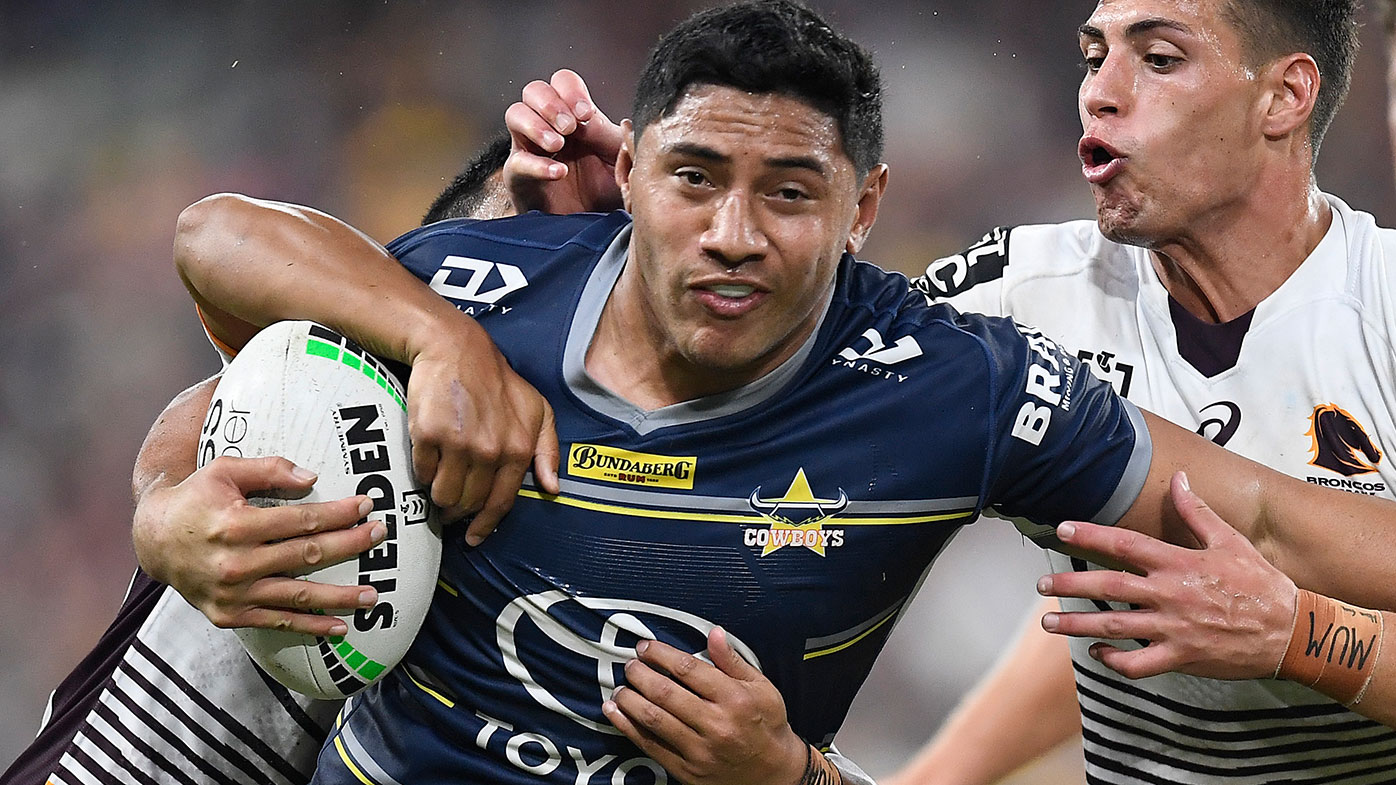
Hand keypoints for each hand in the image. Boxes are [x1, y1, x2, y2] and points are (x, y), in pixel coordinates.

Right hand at [133, 456, 381, 635]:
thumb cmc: (196, 498)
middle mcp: (236, 562)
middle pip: (307, 555)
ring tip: (373, 595)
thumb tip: (313, 477)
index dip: (338, 513)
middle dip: (350, 545)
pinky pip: (277, 622)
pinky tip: (339, 627)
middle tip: (380, 535)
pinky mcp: (229, 615)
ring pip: (298, 596)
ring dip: (339, 597)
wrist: (154, 540)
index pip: (301, 520)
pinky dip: (309, 627)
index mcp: (236, 525)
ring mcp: (233, 594)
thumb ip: (269, 470)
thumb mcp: (224, 471)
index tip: (366, 505)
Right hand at [405, 317, 559, 543]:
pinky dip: (423, 472)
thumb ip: (547, 449)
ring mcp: (459, 444)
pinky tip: (428, 458)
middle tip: (450, 507)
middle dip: (459, 511)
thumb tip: (553, 488)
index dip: (485, 525)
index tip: (475, 537)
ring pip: (444, 495)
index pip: (501, 502)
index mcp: (518, 448)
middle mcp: (491, 450)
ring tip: (438, 483)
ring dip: (439, 495)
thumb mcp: (537, 409)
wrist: (455, 348)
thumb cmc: (498, 380)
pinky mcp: (428, 435)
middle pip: (469, 503)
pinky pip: (422, 473)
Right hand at [504, 68, 624, 214]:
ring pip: (515, 113)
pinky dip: (537, 164)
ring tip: (557, 145)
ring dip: (536, 125)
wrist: (593, 230)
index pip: (562, 82)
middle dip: (551, 104)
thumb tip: (604, 120)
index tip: (586, 114)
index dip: (571, 91)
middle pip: (534, 90)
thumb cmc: (607, 193)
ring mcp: (530, 149)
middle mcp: (549, 127)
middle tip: (569, 128)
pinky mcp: (519, 177)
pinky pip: (517, 161)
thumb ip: (613, 138)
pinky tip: (558, 172)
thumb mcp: (619, 162)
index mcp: (574, 117)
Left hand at [603, 627, 808, 784]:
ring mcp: (700, 750)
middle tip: (630, 666)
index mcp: (734, 698)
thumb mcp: (761, 687)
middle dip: (641, 675)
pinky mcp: (688, 770)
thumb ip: (733, 661)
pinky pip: (651, 746)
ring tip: (620, 687)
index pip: (689, 669)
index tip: (646, 647)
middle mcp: (717, 724)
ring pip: (654, 719)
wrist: (773, 774)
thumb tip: (714, 633)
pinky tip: (615, 713)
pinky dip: (628, 727)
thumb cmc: (766, 724)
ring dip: (630, 700)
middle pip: (666, 693)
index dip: (661, 654)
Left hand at [1038, 472, 1296, 679]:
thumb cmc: (1261, 583)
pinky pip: (1138, 663)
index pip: (1125, 544)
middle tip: (1040, 585)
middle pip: (1109, 587)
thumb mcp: (1231, 540)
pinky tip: (1096, 653)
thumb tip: (1178, 478)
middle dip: (1070, 585)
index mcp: (1179, 563)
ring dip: (1077, 626)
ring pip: (1114, 627)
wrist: (1292, 631)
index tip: (1061, 529)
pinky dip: (1113, 660)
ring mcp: (1173, 629)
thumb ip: (1197, 511)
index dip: (1090, 535)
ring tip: (1049, 622)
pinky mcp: (1181, 658)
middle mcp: (1170, 595)